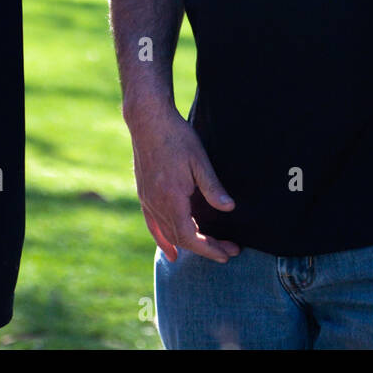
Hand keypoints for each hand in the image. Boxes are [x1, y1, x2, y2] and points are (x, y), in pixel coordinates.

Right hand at [127, 106, 239, 263]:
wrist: (148, 120)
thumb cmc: (176, 136)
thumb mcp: (199, 160)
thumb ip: (212, 187)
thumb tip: (229, 208)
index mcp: (171, 198)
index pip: (190, 236)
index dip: (209, 248)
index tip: (227, 253)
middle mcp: (156, 203)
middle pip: (181, 238)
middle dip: (205, 248)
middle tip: (228, 250)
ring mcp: (147, 200)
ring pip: (168, 233)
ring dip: (189, 244)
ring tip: (209, 248)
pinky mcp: (143, 194)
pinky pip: (152, 225)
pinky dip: (162, 240)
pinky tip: (171, 252)